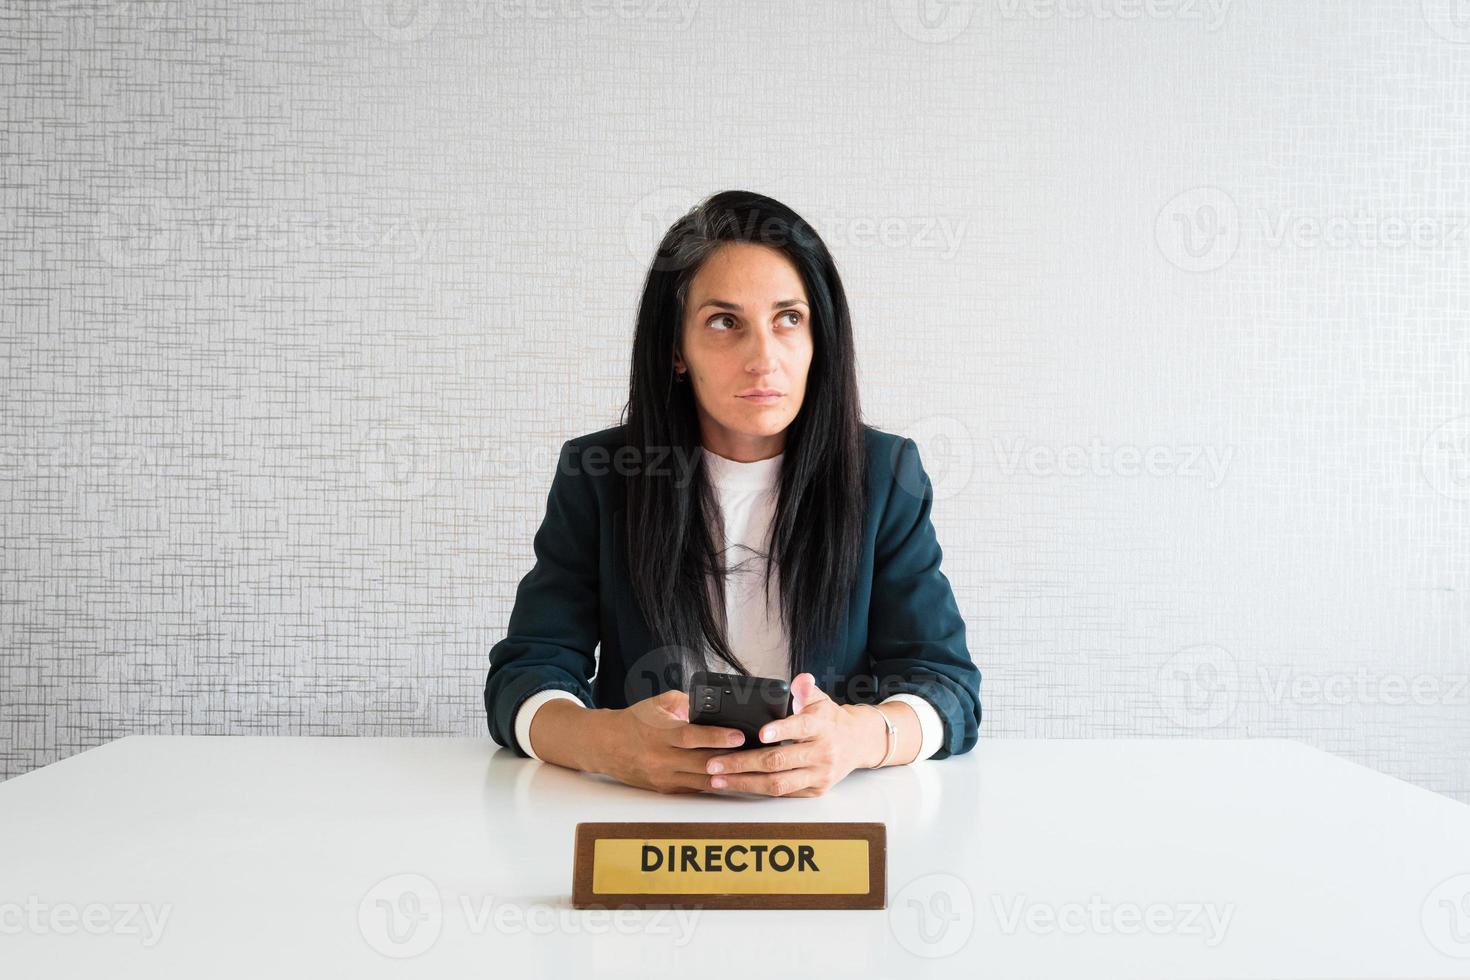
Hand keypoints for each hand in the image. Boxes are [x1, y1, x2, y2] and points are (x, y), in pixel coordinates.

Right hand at [596, 690, 748, 794]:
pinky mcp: (665, 789)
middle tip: (755, 754)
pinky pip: (695, 788)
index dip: (717, 737)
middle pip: (701, 762)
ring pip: (702, 780)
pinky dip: (714, 783)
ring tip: (750, 768)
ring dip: (727, 776)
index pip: (691, 737)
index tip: (739, 736)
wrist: (606, 745)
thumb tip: (710, 705)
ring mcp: (663, 777)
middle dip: (730, 759)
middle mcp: (660, 758)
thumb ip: (684, 702)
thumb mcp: (657, 703)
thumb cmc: (635, 721)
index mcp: (659, 733)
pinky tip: (732, 777)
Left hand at [700, 673, 883, 796]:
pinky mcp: (815, 790)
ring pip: (778, 784)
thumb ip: (806, 689)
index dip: (781, 730)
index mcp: (821, 726)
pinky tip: (737, 784)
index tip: (760, 733)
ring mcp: (818, 775)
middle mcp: (822, 753)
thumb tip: (801, 679)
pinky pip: (782, 793)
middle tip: (714, 761)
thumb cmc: (830, 720)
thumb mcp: (820, 699)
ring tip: (718, 778)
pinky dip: (757, 790)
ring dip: (744, 783)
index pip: (801, 727)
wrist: (858, 742)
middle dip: (742, 762)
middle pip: (778, 761)